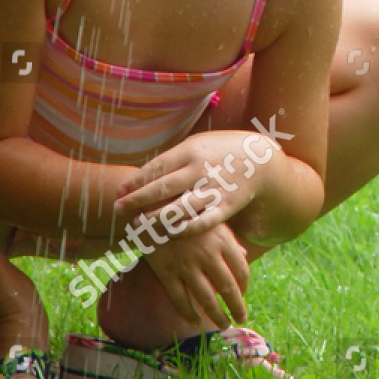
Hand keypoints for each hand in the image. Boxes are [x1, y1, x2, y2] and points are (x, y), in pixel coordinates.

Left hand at [114, 134, 272, 238]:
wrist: (259, 160)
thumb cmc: (218, 152)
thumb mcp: (196, 145)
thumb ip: (172, 160)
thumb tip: (139, 177)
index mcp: (191, 152)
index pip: (157, 168)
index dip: (135, 181)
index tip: (118, 192)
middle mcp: (201, 170)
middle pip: (163, 188)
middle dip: (137, 200)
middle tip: (118, 210)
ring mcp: (214, 189)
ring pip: (180, 208)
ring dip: (156, 218)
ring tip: (139, 223)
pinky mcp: (226, 206)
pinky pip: (202, 223)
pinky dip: (184, 230)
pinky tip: (169, 233)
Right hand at [143, 222, 250, 329]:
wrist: (151, 208)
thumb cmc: (187, 213)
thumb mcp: (212, 220)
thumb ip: (229, 239)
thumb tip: (244, 255)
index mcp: (222, 240)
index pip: (241, 270)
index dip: (244, 286)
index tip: (244, 294)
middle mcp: (207, 254)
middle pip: (227, 288)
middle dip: (236, 307)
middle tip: (241, 318)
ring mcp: (186, 265)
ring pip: (205, 298)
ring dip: (216, 315)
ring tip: (223, 324)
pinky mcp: (166, 272)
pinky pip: (180, 298)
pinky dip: (188, 313)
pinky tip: (195, 321)